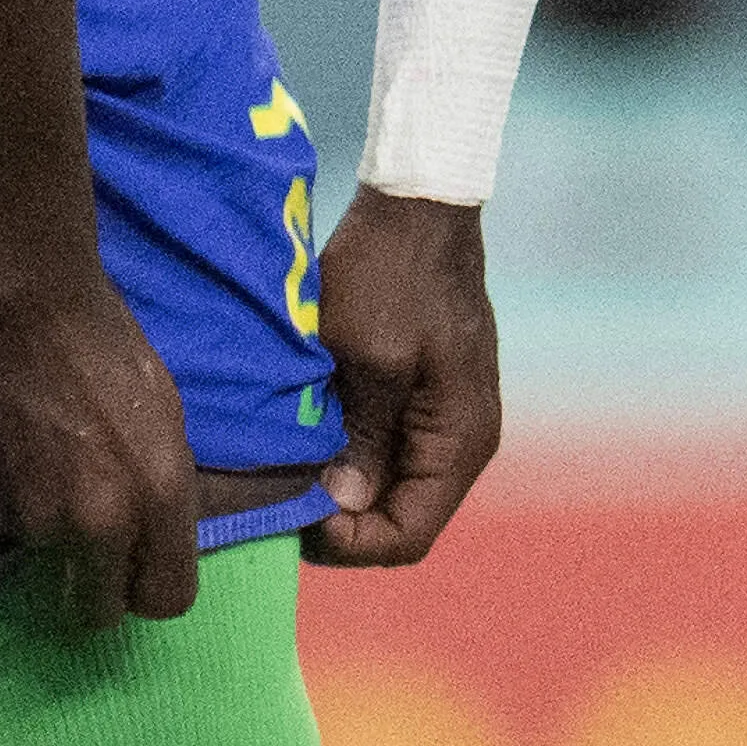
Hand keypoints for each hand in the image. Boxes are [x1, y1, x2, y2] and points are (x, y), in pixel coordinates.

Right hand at [0, 281, 198, 628]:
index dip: (147, 588)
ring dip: (36, 522)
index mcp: (155, 495)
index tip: (130, 573)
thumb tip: (147, 543)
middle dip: (91, 588)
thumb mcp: (163, 414)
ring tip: (31, 454)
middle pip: (97, 611)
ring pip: (36, 555)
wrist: (18, 293)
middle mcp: (93, 521)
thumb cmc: (103, 341)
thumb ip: (158, 490)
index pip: (165, 598)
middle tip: (76, 542)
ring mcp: (25, 518)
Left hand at [306, 187, 504, 569]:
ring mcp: (448, 416)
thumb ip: (359, 438)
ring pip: (391, 484)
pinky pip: (389, 446)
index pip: (408, 536)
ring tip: (291, 464)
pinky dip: (350, 450)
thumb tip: (340, 505)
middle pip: (400, 516)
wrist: (417, 202)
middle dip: (341, 516)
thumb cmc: (392, 274)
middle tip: (282, 492)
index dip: (349, 542)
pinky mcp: (427, 393)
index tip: (296, 514)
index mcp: (461, 440)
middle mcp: (465, 439)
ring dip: (343, 482)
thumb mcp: (366, 357)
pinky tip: (311, 430)